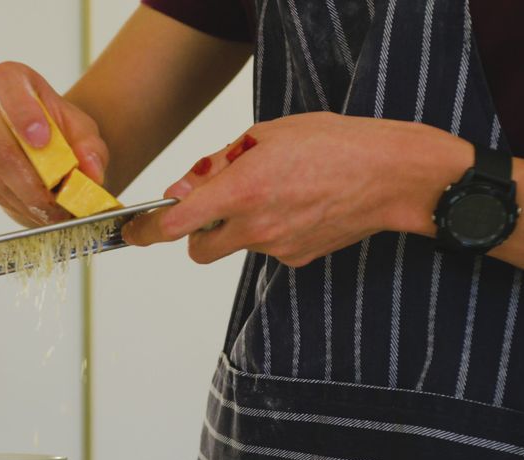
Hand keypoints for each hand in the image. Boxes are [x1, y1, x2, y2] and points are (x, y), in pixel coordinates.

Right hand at [0, 62, 109, 225]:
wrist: (46, 155)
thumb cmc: (62, 135)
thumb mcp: (85, 135)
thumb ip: (91, 149)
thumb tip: (91, 171)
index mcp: (12, 79)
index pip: (6, 82)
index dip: (21, 111)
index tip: (43, 140)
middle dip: (31, 180)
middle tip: (57, 201)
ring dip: (27, 198)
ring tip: (55, 209)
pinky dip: (14, 203)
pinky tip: (33, 204)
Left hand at [121, 112, 469, 264]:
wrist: (390, 175)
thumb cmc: (332, 144)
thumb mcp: (265, 134)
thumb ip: (217, 164)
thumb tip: (182, 188)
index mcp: (240, 191)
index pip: (174, 225)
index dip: (146, 232)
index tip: (133, 233)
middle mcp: (254, 227)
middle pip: (198, 250)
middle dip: (195, 234)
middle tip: (213, 207)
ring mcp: (276, 248)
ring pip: (236, 246)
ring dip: (237, 228)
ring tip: (274, 194)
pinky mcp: (297, 259)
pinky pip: (268, 249)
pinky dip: (270, 232)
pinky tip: (297, 207)